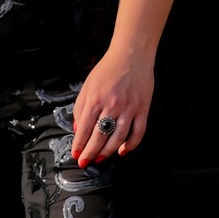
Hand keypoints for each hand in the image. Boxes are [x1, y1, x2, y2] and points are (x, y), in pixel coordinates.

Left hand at [70, 47, 154, 166]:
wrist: (132, 55)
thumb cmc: (108, 69)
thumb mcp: (88, 85)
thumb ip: (80, 107)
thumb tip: (77, 128)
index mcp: (95, 99)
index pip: (84, 128)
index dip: (79, 144)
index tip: (76, 154)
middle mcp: (112, 105)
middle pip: (99, 136)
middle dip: (90, 152)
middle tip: (85, 162)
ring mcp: (129, 108)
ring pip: (118, 138)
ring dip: (107, 152)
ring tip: (100, 158)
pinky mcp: (142, 109)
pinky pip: (138, 133)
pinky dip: (131, 145)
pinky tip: (122, 151)